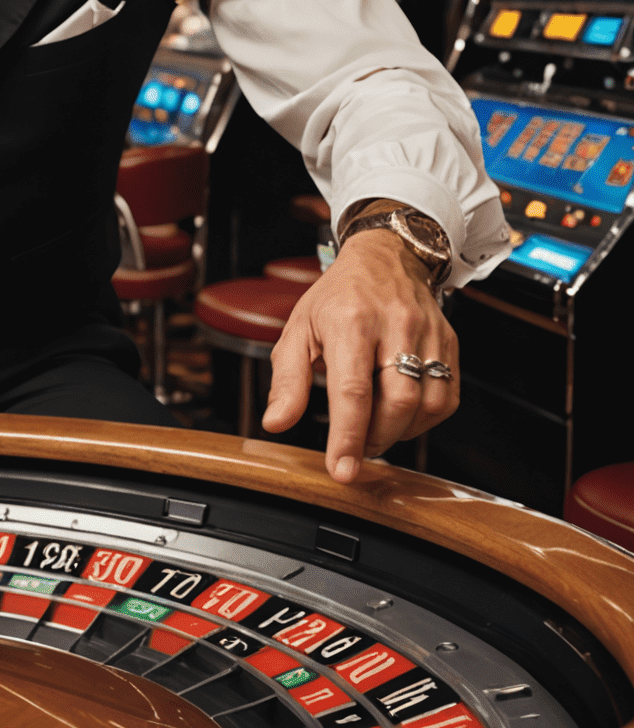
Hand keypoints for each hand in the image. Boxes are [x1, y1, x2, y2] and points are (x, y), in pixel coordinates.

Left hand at [261, 230, 458, 483]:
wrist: (385, 257)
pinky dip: (424, 420)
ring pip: (426, 405)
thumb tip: (276, 422)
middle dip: (375, 437)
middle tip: (355, 446)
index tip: (341, 470)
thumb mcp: (299, 329)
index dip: (348, 437)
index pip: (353, 391)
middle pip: (396, 403)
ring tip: (375, 428)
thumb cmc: (337, 297)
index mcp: (350, 321)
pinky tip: (400, 415)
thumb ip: (287, 379)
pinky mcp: (450, 343)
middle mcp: (394, 325)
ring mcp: (428, 334)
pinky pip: (446, 398)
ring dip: (400, 432)